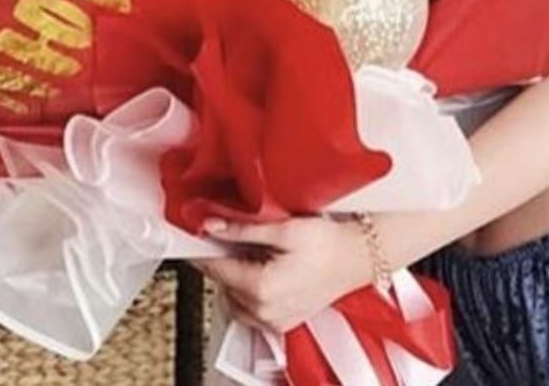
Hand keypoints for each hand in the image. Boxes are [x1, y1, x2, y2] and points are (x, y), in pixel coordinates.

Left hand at [195, 215, 375, 335]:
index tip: (193, 234)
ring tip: (250, 252)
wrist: (356, 257)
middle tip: (227, 234)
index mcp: (261, 288)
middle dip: (222, 260)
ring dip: (234, 277)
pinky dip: (248, 292)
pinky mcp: (282, 322)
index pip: (215, 269)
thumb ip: (243, 229)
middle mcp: (265, 311)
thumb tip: (212, 225)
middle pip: (224, 284)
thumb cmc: (327, 243)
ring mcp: (274, 321)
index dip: (202, 249)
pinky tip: (261, 270)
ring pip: (234, 299)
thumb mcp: (283, 229)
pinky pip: (251, 311)